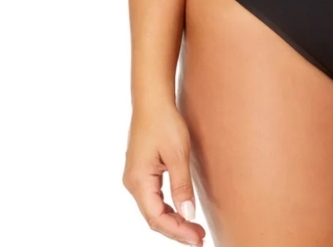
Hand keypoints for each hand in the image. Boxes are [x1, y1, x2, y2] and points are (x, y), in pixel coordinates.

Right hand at [123, 101, 206, 244]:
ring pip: (153, 208)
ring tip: (194, 230)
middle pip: (153, 217)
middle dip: (176, 229)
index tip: (196, 239)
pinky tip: (182, 211)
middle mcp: (133, 183)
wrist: (152, 100)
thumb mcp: (177, 154)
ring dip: (173, 220)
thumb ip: (181, 186)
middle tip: (199, 239)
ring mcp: (136, 178)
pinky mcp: (142, 171)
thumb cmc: (164, 122)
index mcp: (138, 181)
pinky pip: (153, 198)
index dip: (177, 231)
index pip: (156, 218)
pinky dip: (168, 208)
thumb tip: (188, 215)